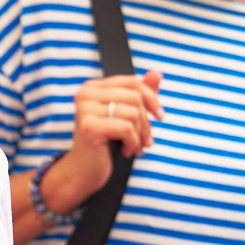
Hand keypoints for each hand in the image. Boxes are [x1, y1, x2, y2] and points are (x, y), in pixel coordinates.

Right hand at [41, 71, 166, 211]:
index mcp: (93, 87)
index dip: (152, 97)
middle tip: (146, 140)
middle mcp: (85, 94)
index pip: (132, 82)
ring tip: (134, 146)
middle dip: (146, 121)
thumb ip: (140, 94)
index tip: (159, 116)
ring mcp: (85, 110)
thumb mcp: (125, 116)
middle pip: (134, 97)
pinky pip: (127, 129)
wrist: (84, 171)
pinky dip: (133, 143)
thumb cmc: (106, 143)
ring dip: (140, 135)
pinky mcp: (89, 127)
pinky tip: (126, 151)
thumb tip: (157, 73)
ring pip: (133, 113)